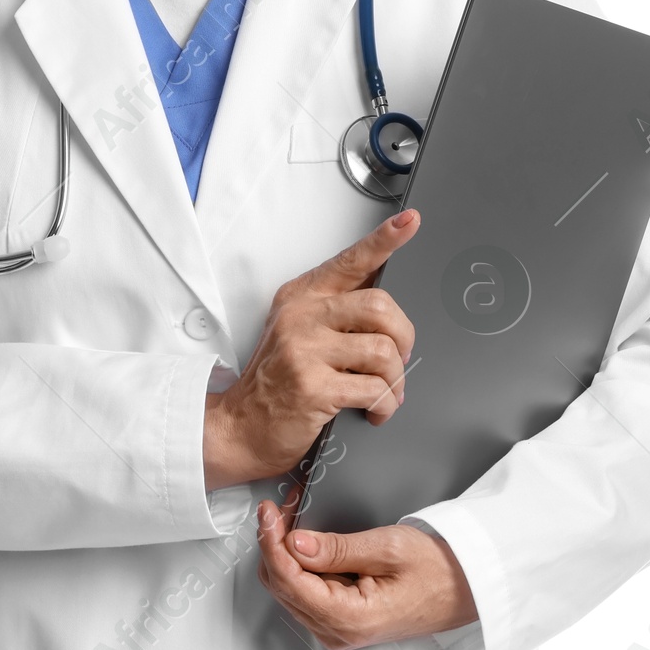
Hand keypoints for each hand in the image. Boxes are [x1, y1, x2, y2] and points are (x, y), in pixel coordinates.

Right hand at [203, 210, 421, 489]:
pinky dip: (385, 405)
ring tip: (386, 393)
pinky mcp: (314, 387)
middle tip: (399, 360)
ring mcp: (305, 350)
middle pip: (380, 307)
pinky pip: (374, 389)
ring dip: (395, 380)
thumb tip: (388, 309)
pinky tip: (374, 412)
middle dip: (403, 339)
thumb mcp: (298, 334)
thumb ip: (336, 314)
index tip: (410, 221)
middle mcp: (301, 317)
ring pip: (383, 351)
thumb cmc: (275, 383)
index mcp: (301, 297)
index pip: (350, 261)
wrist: (240, 428)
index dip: (384, 240)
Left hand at [256, 496, 477, 649]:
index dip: (271, 541)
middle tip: (281, 506)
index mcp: (348, 619)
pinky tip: (306, 536)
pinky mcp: (342, 621)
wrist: (468, 589)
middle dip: (274, 543)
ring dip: (284, 551)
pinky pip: (306, 591)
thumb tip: (293, 543)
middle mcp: (337, 632)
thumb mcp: (387, 547)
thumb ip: (336, 548)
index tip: (268, 510)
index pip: (288, 580)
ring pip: (289, 589)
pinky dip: (299, 562)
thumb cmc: (437, 568)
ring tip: (293, 514)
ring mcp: (338, 630)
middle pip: (281, 586)